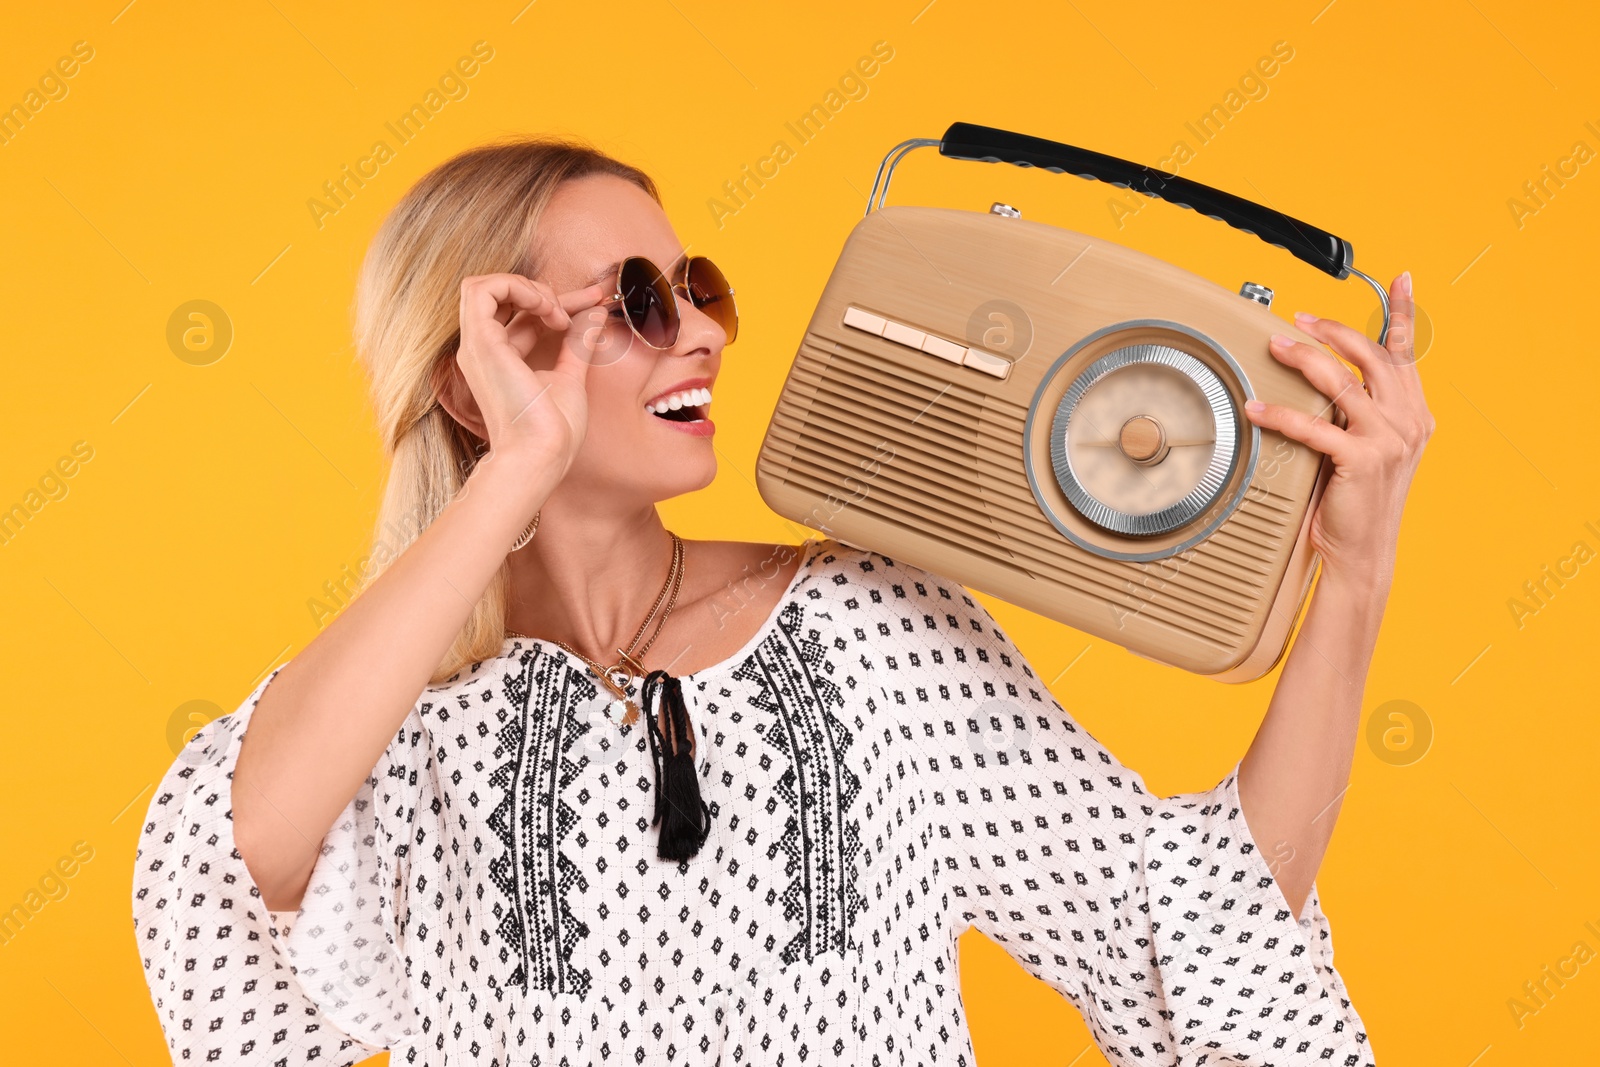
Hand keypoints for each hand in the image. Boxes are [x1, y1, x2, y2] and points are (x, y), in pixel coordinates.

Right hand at [452, 273, 610, 479]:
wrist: (540, 454)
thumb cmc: (552, 430)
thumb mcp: (571, 376)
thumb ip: (577, 343)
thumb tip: (594, 313)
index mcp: (501, 359)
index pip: (523, 314)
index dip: (559, 300)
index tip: (596, 300)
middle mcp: (483, 350)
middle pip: (502, 296)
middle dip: (543, 289)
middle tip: (583, 303)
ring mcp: (477, 346)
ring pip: (481, 286)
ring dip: (524, 286)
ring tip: (557, 311)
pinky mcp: (481, 343)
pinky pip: (481, 291)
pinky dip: (515, 287)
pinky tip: (547, 309)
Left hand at [1243, 271, 1434, 584]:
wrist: (1364, 551)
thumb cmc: (1357, 500)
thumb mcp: (1366, 446)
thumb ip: (1356, 412)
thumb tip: (1322, 377)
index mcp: (1413, 412)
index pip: (1405, 352)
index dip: (1401, 312)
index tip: (1400, 278)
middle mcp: (1408, 420)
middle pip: (1372, 356)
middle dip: (1333, 331)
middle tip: (1298, 320)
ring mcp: (1389, 440)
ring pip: (1344, 382)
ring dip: (1305, 360)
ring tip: (1276, 348)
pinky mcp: (1363, 461)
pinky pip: (1316, 426)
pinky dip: (1281, 414)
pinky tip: (1257, 407)